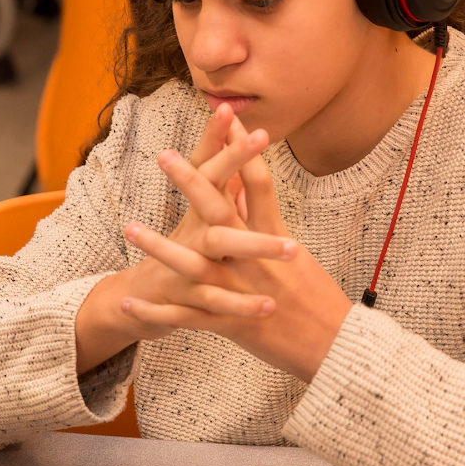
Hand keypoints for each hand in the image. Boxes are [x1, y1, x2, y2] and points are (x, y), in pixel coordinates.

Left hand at [99, 108, 353, 382]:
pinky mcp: (232, 323)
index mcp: (277, 239)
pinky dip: (156, 312)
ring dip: (160, 247)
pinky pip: (186, 317)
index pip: (259, 182)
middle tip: (165, 155)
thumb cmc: (319, 300)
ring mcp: (243, 291)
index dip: (242, 148)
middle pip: (221, 212)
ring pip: (195, 264)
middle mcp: (257, 259)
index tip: (225, 116)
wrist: (337, 349)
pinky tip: (127, 304)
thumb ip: (268, 222)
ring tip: (129, 228)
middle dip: (192, 182)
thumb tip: (250, 186)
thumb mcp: (296, 254)